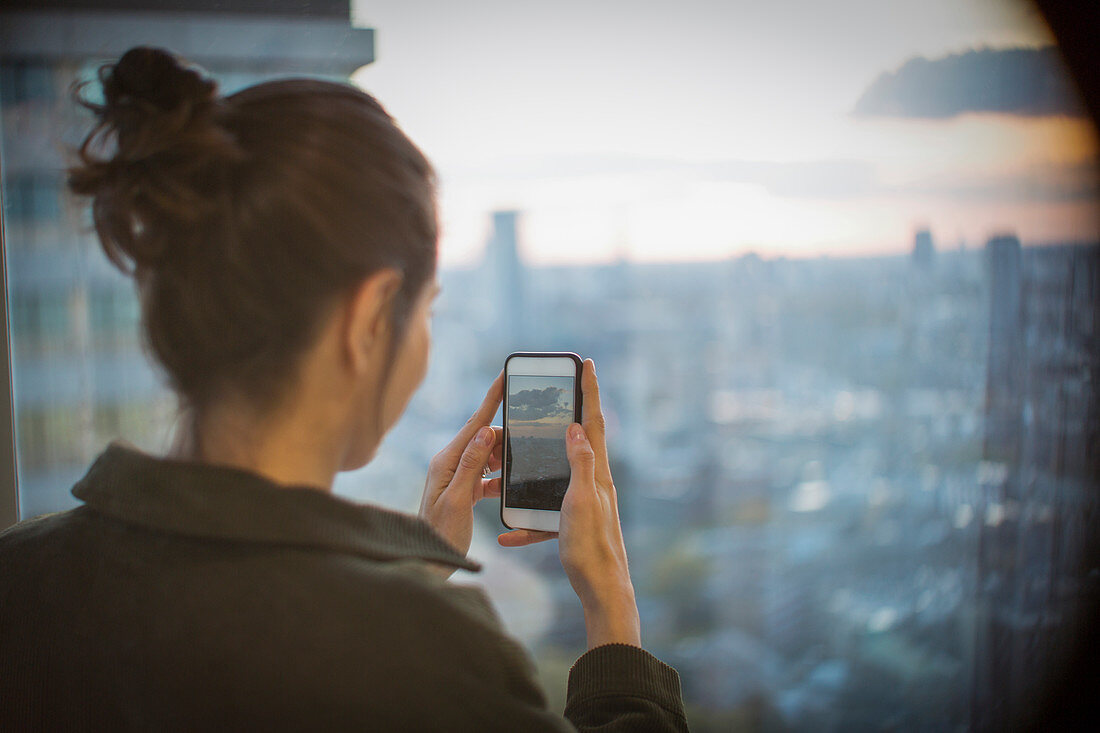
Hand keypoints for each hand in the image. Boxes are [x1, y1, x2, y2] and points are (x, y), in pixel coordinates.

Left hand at [419, 372, 502, 572]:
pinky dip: (499, 477)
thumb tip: (487, 431)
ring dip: (504, 458)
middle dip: (506, 437)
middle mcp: (450, 462)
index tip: (505, 375)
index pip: (475, 423)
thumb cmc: (441, 534)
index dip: (493, 398)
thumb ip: (472, 465)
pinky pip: (486, 474)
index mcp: (447, 460)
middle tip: (526, 446)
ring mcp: (456, 475)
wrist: (427, 561)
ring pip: (487, 454)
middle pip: (484, 436)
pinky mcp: (463, 489)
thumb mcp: (458, 500)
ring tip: (519, 466)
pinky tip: (509, 485)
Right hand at [498, 359, 640, 648]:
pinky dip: (528, 523)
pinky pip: (546, 516)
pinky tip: (508, 535)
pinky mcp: (574, 523)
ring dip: (541, 465)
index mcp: (598, 473)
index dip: (590, 391)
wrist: (601, 590)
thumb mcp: (582, 501)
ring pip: (558, 475)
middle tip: (560, 391)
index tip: (587, 363)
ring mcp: (584, 502)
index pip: (593, 422)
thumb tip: (575, 427)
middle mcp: (594, 483)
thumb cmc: (592, 546)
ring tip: (522, 452)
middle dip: (569, 415)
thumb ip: (580, 463)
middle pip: (580, 440)